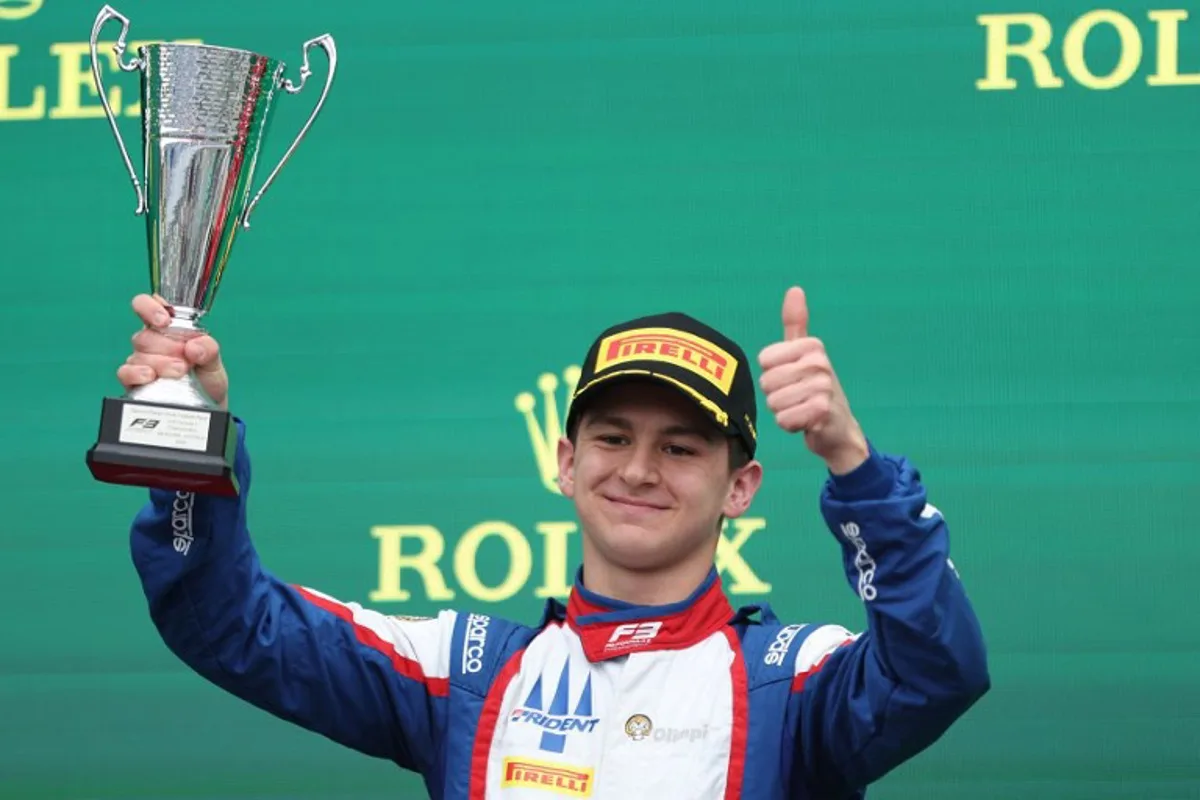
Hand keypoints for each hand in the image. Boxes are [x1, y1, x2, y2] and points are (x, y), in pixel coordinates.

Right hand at [117, 294, 228, 410]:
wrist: (206, 407)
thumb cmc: (207, 379)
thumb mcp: (214, 362)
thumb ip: (209, 349)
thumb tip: (193, 346)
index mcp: (168, 328)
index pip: (148, 305)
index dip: (150, 307)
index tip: (164, 320)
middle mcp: (151, 343)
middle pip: (145, 335)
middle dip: (167, 348)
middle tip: (185, 362)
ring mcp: (141, 361)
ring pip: (138, 354)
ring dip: (160, 363)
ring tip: (180, 373)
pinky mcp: (134, 381)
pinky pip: (125, 372)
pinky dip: (136, 373)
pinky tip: (150, 377)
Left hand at [757, 286, 867, 473]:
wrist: (839, 428)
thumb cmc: (816, 388)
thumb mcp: (805, 353)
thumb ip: (796, 323)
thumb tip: (794, 289)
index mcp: (812, 345)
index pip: (765, 360)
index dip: (772, 374)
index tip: (792, 377)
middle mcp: (819, 362)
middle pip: (767, 382)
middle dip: (776, 395)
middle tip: (797, 396)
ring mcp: (822, 387)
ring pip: (773, 402)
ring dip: (783, 411)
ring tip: (801, 408)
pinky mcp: (821, 411)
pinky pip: (783, 420)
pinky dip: (790, 425)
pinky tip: (806, 422)